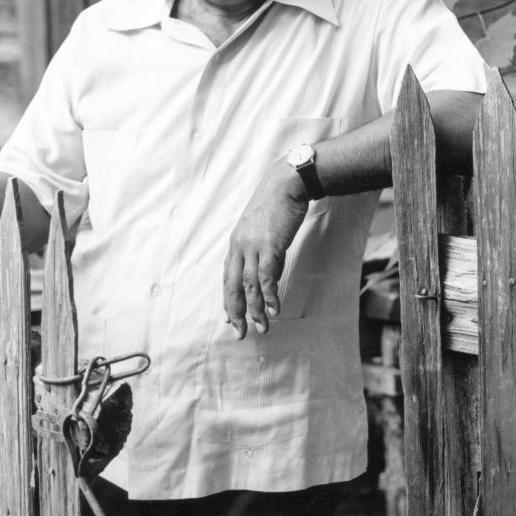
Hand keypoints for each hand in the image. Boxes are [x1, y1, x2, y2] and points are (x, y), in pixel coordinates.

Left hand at [223, 162, 309, 337]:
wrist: (286, 183)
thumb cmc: (277, 204)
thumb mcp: (262, 228)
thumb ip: (260, 251)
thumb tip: (266, 275)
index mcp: (236, 243)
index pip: (228, 277)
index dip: (228, 299)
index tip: (229, 317)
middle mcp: (240, 246)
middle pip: (234, 286)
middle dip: (236, 311)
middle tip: (240, 332)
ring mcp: (253, 246)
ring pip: (250, 285)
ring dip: (255, 309)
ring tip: (261, 327)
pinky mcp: (270, 246)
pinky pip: (267, 277)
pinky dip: (269, 296)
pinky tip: (274, 310)